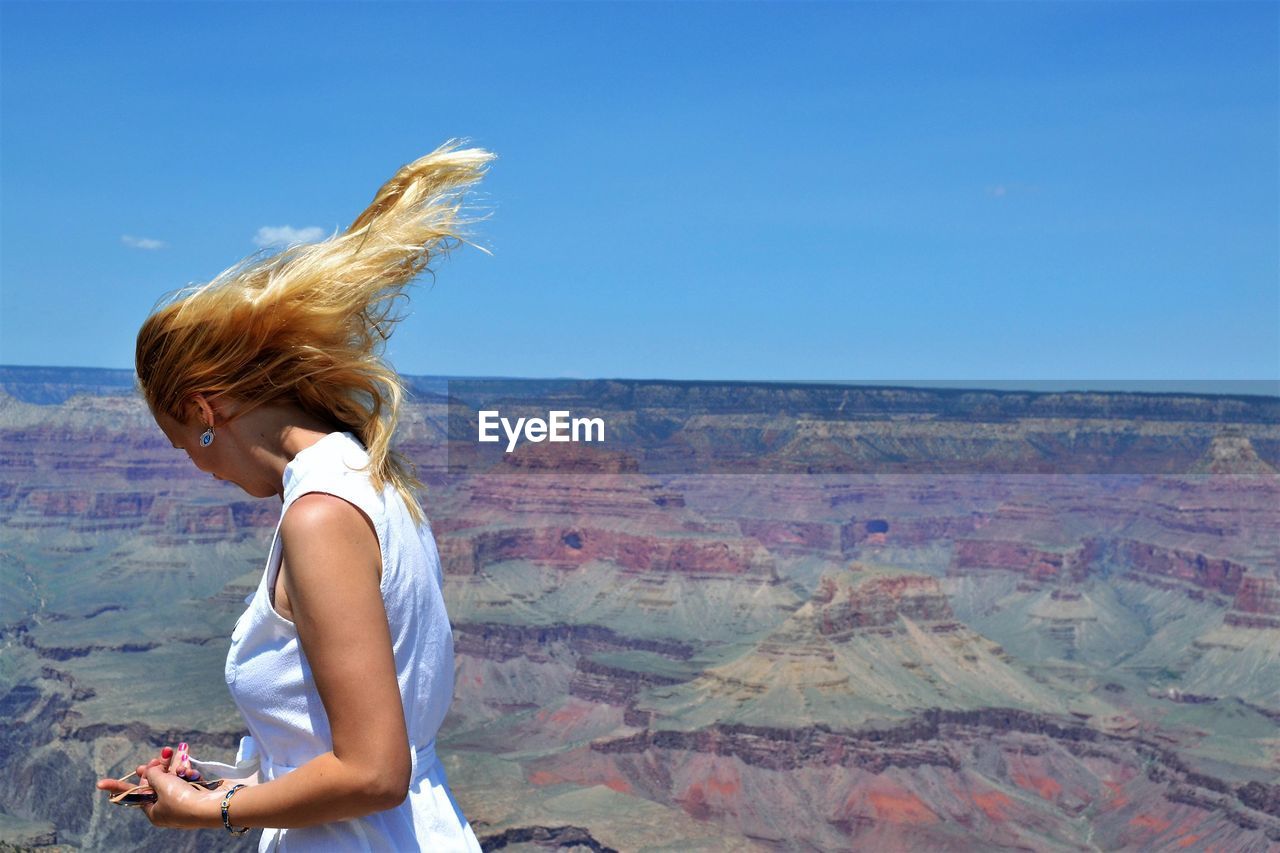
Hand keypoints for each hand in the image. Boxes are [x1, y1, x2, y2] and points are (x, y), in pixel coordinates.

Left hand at [95, 743, 216, 804]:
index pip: (133, 795)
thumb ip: (152, 773)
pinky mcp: (197, 792)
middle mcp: (167, 807)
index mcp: (154, 812)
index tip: (100, 783)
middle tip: (161, 755)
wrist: (215, 806)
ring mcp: (183, 799)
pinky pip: (187, 777)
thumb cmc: (183, 799)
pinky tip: (188, 764)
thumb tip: (150, 768)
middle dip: (158, 767)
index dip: (118, 786)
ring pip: (173, 777)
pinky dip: (186, 769)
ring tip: (178, 752)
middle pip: (155, 783)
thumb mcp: (161, 784)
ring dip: (174, 765)